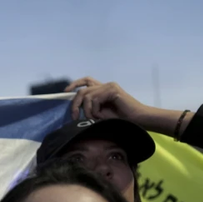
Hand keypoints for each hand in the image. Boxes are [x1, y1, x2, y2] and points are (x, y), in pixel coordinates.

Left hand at [65, 77, 180, 133]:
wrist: (137, 120)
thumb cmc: (120, 119)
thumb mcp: (100, 113)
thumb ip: (89, 107)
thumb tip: (74, 109)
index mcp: (102, 89)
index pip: (86, 81)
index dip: (74, 84)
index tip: (65, 92)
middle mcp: (105, 85)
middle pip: (82, 90)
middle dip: (75, 104)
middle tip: (74, 117)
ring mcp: (109, 86)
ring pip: (87, 96)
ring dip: (87, 111)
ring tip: (94, 118)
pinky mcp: (112, 90)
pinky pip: (94, 99)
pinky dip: (94, 110)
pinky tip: (101, 116)